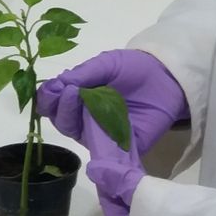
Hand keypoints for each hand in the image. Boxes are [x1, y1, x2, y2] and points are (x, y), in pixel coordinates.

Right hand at [36, 49, 188, 215]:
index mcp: (77, 98)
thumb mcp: (106, 64)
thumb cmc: (133, 69)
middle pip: (60, 121)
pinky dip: (93, 139)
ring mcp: (99, 134)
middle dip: (59, 106)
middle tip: (68, 91)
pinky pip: (99, 150)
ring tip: (78, 97)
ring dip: (71, 117)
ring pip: (75, 133)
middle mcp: (84, 118)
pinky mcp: (117, 148)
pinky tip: (94, 124)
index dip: (48, 97)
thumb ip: (83, 74)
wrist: (166, 79)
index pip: (52, 103)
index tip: (55, 88)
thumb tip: (55, 86)